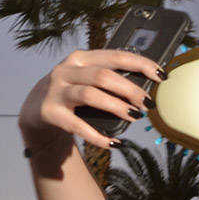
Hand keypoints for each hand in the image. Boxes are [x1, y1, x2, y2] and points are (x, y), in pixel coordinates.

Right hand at [18, 49, 164, 148]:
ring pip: (90, 95)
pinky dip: (98, 136)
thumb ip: (112, 78)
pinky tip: (114, 143)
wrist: (37, 109)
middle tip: (148, 103)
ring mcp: (57, 91)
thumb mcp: (89, 79)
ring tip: (135, 116)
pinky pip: (77, 126)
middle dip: (130, 89)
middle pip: (103, 76)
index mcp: (81, 58)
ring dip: (116, 106)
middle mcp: (67, 71)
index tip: (161, 76)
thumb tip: (150, 88)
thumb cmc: (74, 92)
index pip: (115, 56)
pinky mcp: (51, 113)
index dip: (141, 64)